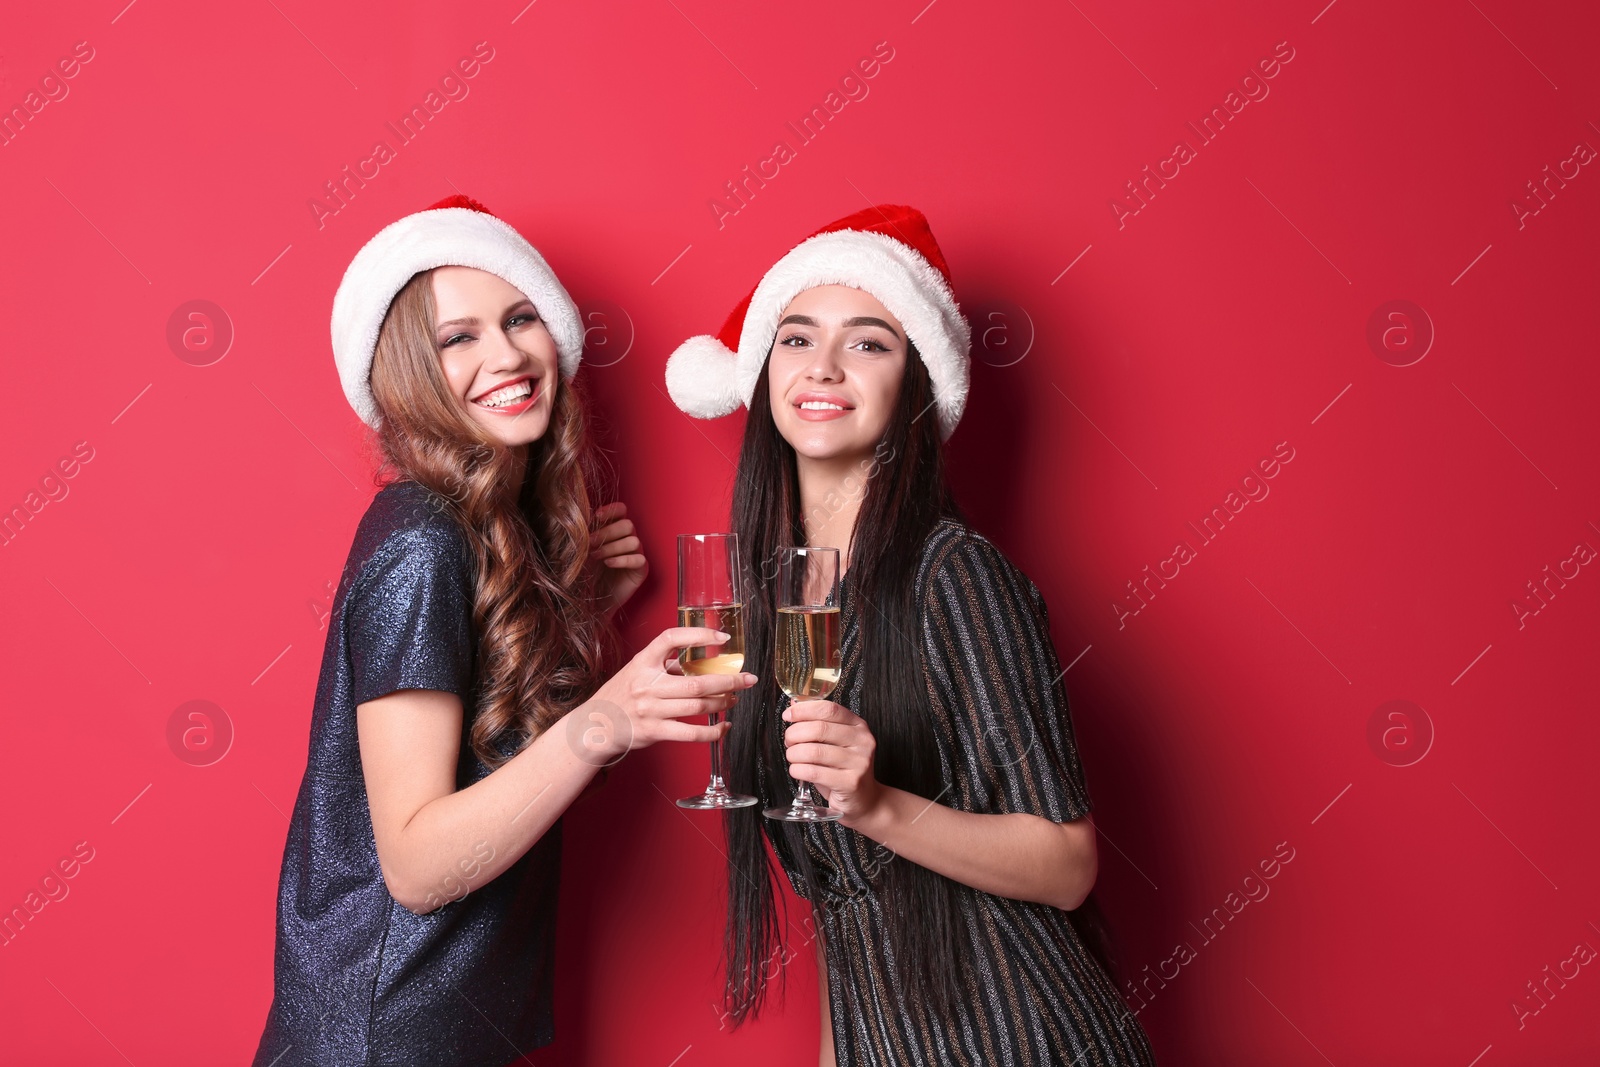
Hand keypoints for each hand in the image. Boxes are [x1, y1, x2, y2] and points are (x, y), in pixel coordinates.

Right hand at [574, 627, 756, 762]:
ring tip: (735, 699)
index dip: (698, 635)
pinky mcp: (654, 731)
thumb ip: (664, 666)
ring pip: (698, 706)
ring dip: (723, 702)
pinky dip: (713, 731)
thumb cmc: (621, 695)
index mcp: (642, 663)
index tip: (722, 637)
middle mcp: (646, 685)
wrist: (594, 725)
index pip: (670, 639)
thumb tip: (702, 663)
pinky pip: (691, 733)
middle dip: (728, 680)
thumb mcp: (637, 671)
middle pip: (697, 682)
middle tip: (748, 679)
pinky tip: (724, 726)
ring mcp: (650, 709)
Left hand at [589, 502, 646, 615]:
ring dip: (613, 547)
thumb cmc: (584, 572)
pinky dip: (623, 560)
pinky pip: (639, 559)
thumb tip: (584, 516)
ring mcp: (636, 554)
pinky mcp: (640, 570)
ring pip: (634, 541)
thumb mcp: (582, 549)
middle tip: (590, 542)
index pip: (621, 510)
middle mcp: (627, 538)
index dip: (611, 510)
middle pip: (628, 524)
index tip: (596, 517)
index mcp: (614, 528)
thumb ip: (586, 532)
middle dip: (608, 532)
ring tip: (596, 556)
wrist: (589, 600)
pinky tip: (608, 564)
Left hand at [782, 700, 881, 821]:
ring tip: (793, 757)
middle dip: (795, 734)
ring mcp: (859, 762)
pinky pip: (814, 772)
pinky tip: (797, 770)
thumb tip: (794, 705)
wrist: (865, 801)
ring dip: (794, 754)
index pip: (829, 709)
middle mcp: (862, 741)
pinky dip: (798, 770)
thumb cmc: (844, 770)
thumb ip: (817, 723)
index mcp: (858, 726)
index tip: (788, 715)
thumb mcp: (834, 743)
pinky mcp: (850, 782)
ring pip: (814, 751)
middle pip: (819, 729)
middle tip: (789, 741)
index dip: (804, 710)